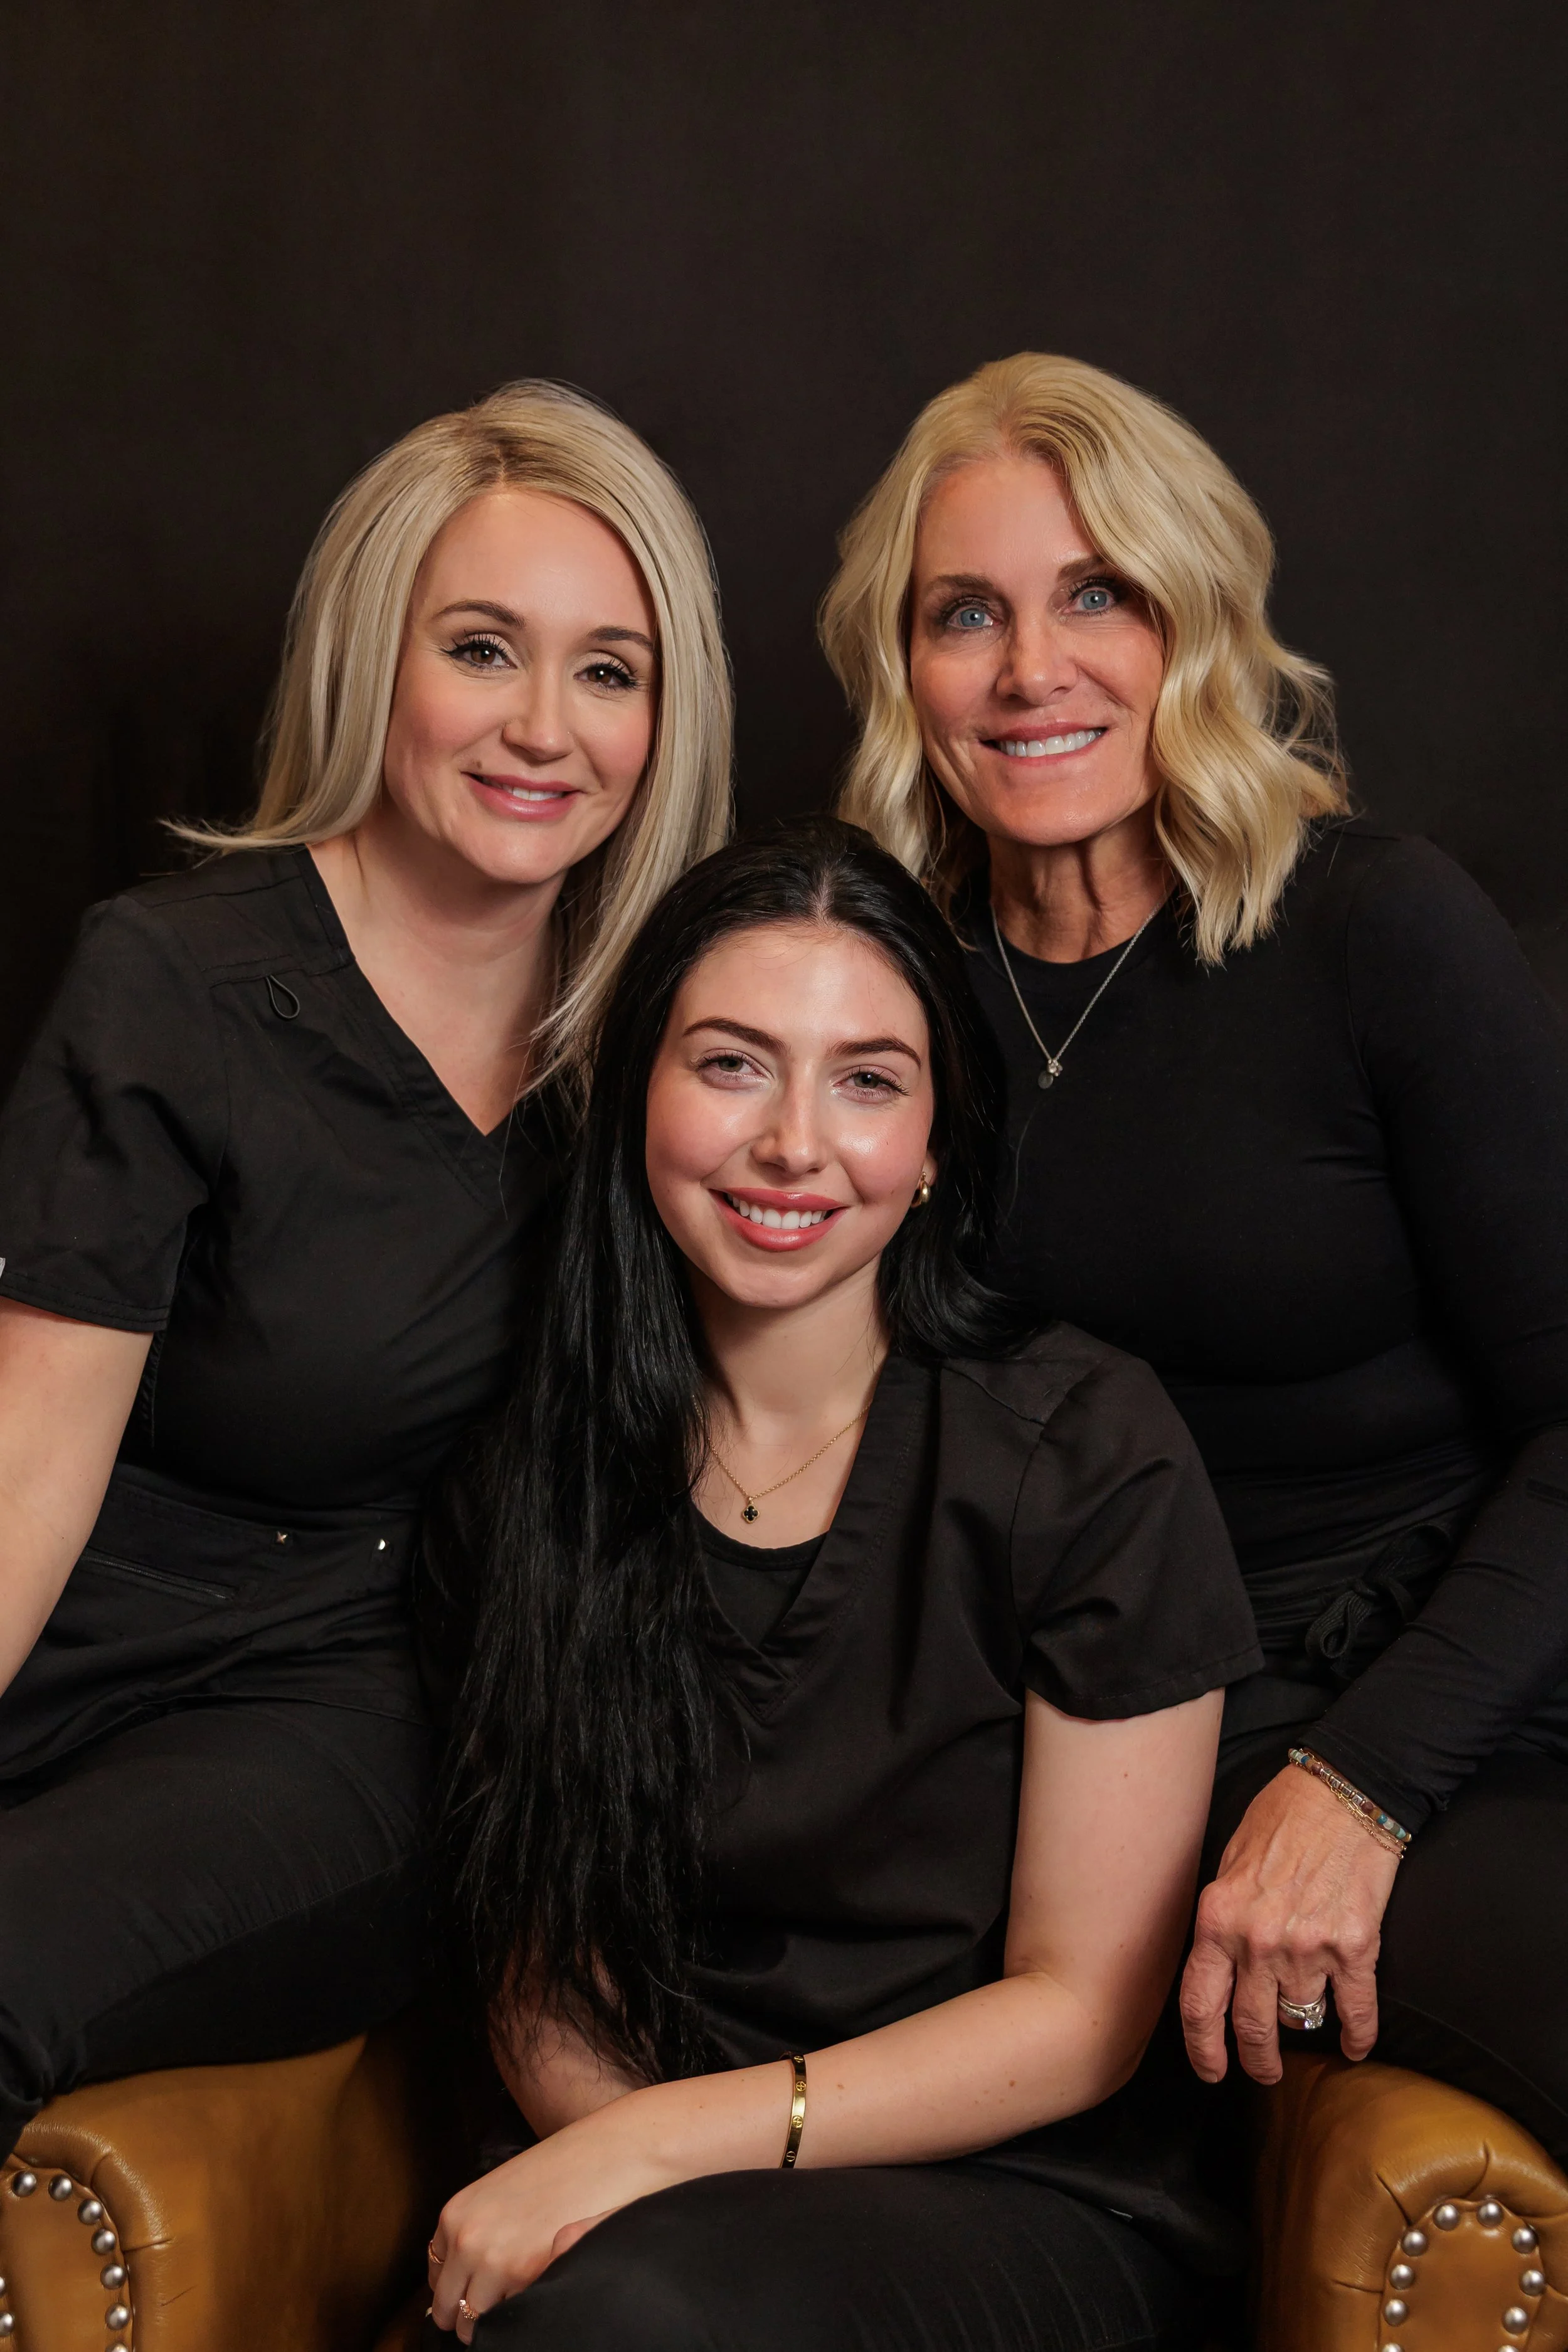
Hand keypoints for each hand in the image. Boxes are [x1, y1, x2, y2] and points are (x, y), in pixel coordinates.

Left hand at [427, 2095, 672, 2339]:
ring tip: (520, 2299)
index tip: (474, 2295)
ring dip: (495, 2319)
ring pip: (476, 2325)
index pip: (436, 2281)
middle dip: (469, 2315)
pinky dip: (520, 2314)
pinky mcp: (527, 2277)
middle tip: (496, 2307)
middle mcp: (467, 2240)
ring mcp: (494, 2262)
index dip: (457, 2292)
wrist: (607, 2154)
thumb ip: (476, 2231)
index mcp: (455, 2216)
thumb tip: (463, 2280)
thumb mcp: (498, 2194)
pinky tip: (538, 2292)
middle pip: (449, 2311)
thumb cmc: (559, 2171)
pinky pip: (510, 2318)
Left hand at [1179, 1765, 1400, 2085]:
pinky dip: (1357, 2036)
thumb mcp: (1229, 1864)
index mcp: (1218, 1919)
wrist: (1343, 1793)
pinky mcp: (1355, 1947)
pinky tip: (1355, 2047)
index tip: (1211, 2071)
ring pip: (1303, 2019)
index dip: (1203, 2049)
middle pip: (1252, 2027)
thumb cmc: (1282, 1818)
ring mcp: (1308, 1948)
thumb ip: (1222, 1919)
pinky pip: (1356, 2012)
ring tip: (1308, 2035)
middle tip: (1264, 2073)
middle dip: (1258, 2060)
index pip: (1199, 2004)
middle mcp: (1258, 1941)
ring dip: (1305, 2031)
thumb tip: (1219, 1965)